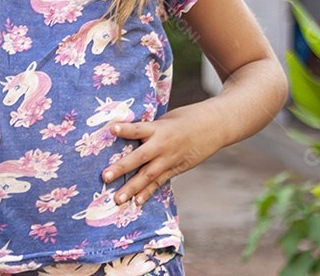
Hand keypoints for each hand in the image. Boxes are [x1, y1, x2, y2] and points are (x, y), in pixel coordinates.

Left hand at [100, 102, 227, 206]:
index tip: (111, 129)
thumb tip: (127, 135)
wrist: (215, 126)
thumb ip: (149, 129)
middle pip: (140, 157)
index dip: (125, 129)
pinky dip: (148, 192)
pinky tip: (137, 202)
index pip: (139, 128)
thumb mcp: (166, 118)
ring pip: (149, 175)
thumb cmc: (187, 118)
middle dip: (122, 167)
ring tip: (117, 198)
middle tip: (105, 176)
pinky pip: (160, 182)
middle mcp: (163, 145)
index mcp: (159, 128)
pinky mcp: (176, 169)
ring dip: (132, 187)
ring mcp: (170, 159)